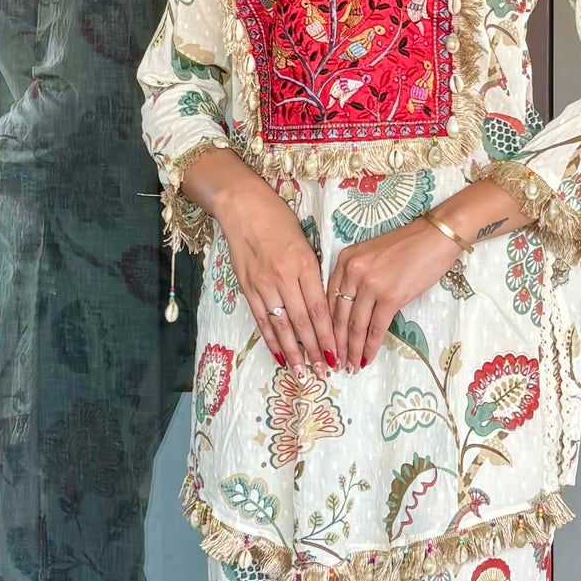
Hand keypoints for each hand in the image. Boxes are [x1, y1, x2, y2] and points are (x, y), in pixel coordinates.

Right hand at [209, 168, 337, 370]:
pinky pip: (261, 319)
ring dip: (292, 353)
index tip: (338, 354)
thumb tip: (322, 304)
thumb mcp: (305, 242)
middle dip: (314, 350)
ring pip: (281, 326)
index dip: (328, 336)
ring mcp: (262, 284)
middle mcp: (283, 277)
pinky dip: (270, 340)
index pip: (319, 309)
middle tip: (324, 372)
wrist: (242, 206)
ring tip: (302, 373)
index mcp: (304, 264)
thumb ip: (313, 273)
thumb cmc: (279, 219)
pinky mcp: (246, 287)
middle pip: (302, 322)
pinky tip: (278, 356)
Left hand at [328, 215, 465, 370]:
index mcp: (345, 260)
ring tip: (350, 366)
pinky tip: (366, 359)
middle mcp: (352, 271)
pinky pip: (376, 328)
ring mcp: (370, 284)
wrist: (436, 236)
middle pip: (338, 315)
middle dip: (336, 344)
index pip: (328, 299)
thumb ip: (357, 277)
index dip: (327, 325)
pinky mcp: (390, 296)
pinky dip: (370, 347)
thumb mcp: (371, 254)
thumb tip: (353, 309)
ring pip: (355, 325)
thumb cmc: (408, 245)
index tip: (326, 342)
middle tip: (335, 363)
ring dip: (352, 350)